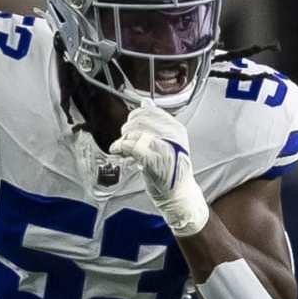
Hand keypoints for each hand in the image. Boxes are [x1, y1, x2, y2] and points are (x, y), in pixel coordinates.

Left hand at [108, 104, 208, 237]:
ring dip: (123, 140)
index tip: (130, 127)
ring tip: (122, 149)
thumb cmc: (170, 171)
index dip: (135, 117)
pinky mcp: (154, 159)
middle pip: (140, 120)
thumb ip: (157, 123)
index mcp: (176, 128)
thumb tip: (146, 103)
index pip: (150, 110)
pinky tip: (119, 152)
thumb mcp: (168, 142)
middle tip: (124, 140)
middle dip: (127, 129)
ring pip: (134, 133)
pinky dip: (120, 147)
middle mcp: (172, 135)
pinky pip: (131, 146)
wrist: (178, 195)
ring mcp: (164, 146)